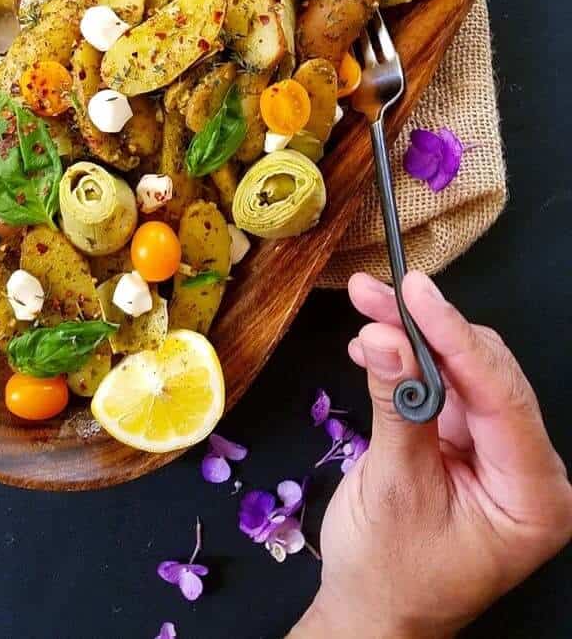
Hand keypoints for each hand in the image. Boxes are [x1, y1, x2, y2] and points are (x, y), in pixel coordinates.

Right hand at [292, 271, 571, 638]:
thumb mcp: (393, 488)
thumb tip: (383, 337)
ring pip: (460, 369)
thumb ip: (395, 407)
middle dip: (428, 330)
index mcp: (535, 495)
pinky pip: (439, 385)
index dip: (456, 339)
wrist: (371, 611)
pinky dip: (404, 361)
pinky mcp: (464, 441)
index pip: (503, 398)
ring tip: (367, 305)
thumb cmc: (391, 574)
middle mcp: (526, 467)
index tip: (417, 296)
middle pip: (485, 373)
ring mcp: (495, 451)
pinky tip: (370, 345)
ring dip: (411, 336)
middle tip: (379, 295)